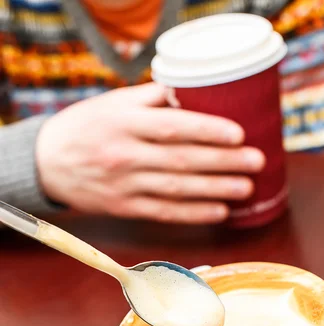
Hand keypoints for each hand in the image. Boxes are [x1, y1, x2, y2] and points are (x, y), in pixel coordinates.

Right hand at [36, 83, 264, 223]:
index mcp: (126, 124)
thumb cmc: (86, 127)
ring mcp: (127, 186)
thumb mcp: (114, 103)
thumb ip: (152, 99)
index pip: (173, 127)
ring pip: (178, 190)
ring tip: (245, 188)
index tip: (239, 134)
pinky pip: (165, 213)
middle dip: (223, 162)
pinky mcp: (127, 208)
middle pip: (183, 161)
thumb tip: (193, 93)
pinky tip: (219, 212)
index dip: (208, 131)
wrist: (48, 164)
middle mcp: (127, 156)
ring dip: (215, 190)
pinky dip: (193, 213)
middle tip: (255, 161)